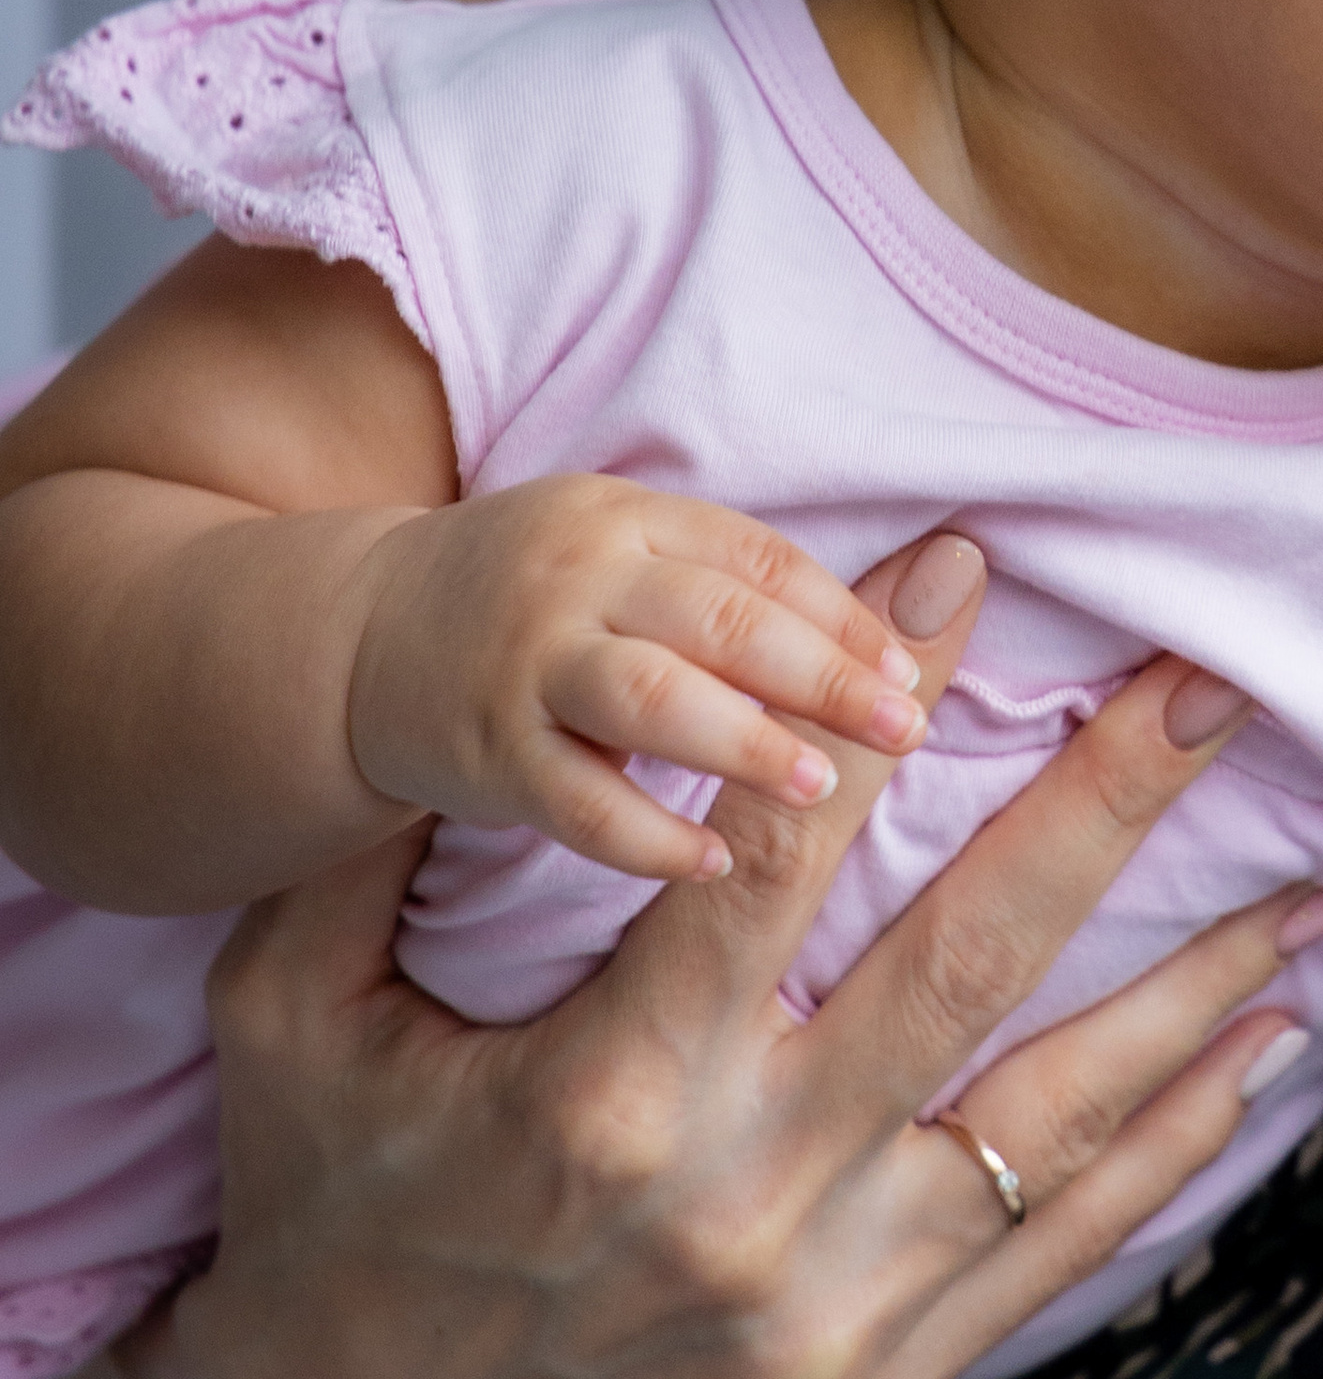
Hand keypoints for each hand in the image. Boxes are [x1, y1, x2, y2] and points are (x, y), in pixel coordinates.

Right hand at [16, 531, 1322, 1378]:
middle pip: (967, 966)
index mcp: (602, 1095)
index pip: (781, 846)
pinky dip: (1165, 1151)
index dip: (882, 696)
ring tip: (1320, 884)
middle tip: (1214, 689)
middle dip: (1105, 811)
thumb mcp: (298, 1001)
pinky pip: (1048, 1254)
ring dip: (1197, 990)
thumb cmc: (324, 1182)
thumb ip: (389, 831)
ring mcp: (820, 1317)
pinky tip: (1256, 1055)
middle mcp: (737, 1209)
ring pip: (1051, 1121)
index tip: (965, 561)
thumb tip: (500, 651)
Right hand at [344, 476, 934, 884]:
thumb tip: (888, 636)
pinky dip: (648, 835)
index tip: (910, 671)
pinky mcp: (484, 750)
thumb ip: (725, 583)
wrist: (356, 636)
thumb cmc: (534, 600)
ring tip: (820, 786)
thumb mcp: (619, 550)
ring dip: (745, 744)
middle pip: (719, 620)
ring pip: (652, 697)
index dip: (842, 615)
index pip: (755, 558)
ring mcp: (524, 662)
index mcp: (624, 516)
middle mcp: (574, 576)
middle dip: (822, 676)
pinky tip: (713, 862)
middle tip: (905, 729)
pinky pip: (576, 799)